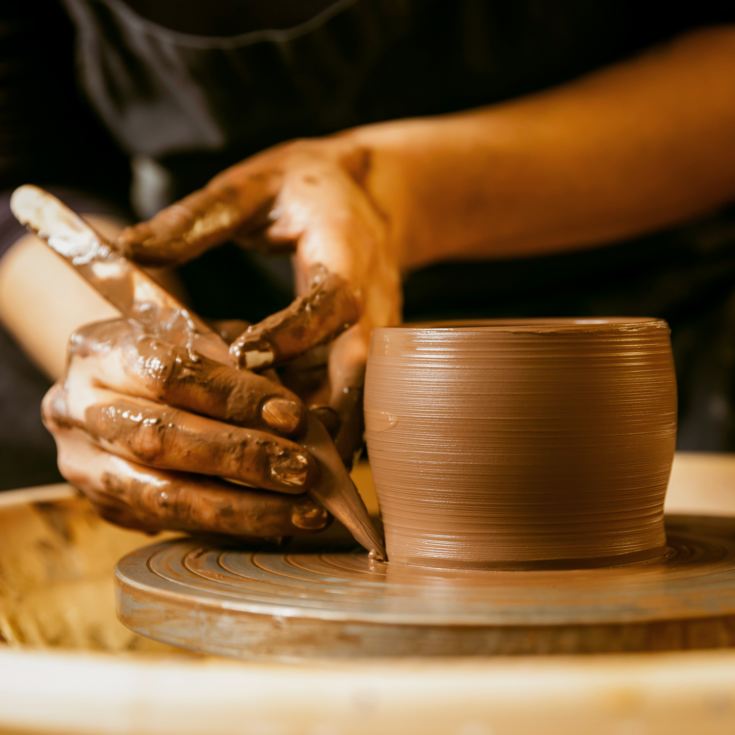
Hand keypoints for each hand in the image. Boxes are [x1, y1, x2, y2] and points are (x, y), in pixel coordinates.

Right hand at [42, 318, 328, 537]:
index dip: (234, 398)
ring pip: (164, 497)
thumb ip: (248, 368)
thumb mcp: (207, 337)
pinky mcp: (104, 505)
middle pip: (161, 440)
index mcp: (101, 351)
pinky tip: (278, 526)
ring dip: (245, 510)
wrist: (117, 382)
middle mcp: (78, 409)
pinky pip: (173, 525)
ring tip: (306, 513)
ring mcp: (85, 464)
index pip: (169, 374)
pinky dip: (232, 526)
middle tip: (305, 472)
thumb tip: (309, 422)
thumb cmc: (175, 351)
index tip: (293, 416)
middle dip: (242, 459)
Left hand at [118, 135, 401, 461]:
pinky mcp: (372, 354)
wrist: (374, 198)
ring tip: (279, 475)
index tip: (245, 357)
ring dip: (327, 435)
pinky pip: (353, 398)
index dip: (294, 332)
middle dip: (324, 413)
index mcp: (346, 255)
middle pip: (360, 368)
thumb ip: (198, 219)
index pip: (330, 301)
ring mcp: (379, 334)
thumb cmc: (307, 188)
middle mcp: (373, 303)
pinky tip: (288, 456)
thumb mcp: (253, 187)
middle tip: (274, 454)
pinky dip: (325, 429)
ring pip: (361, 395)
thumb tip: (129, 249)